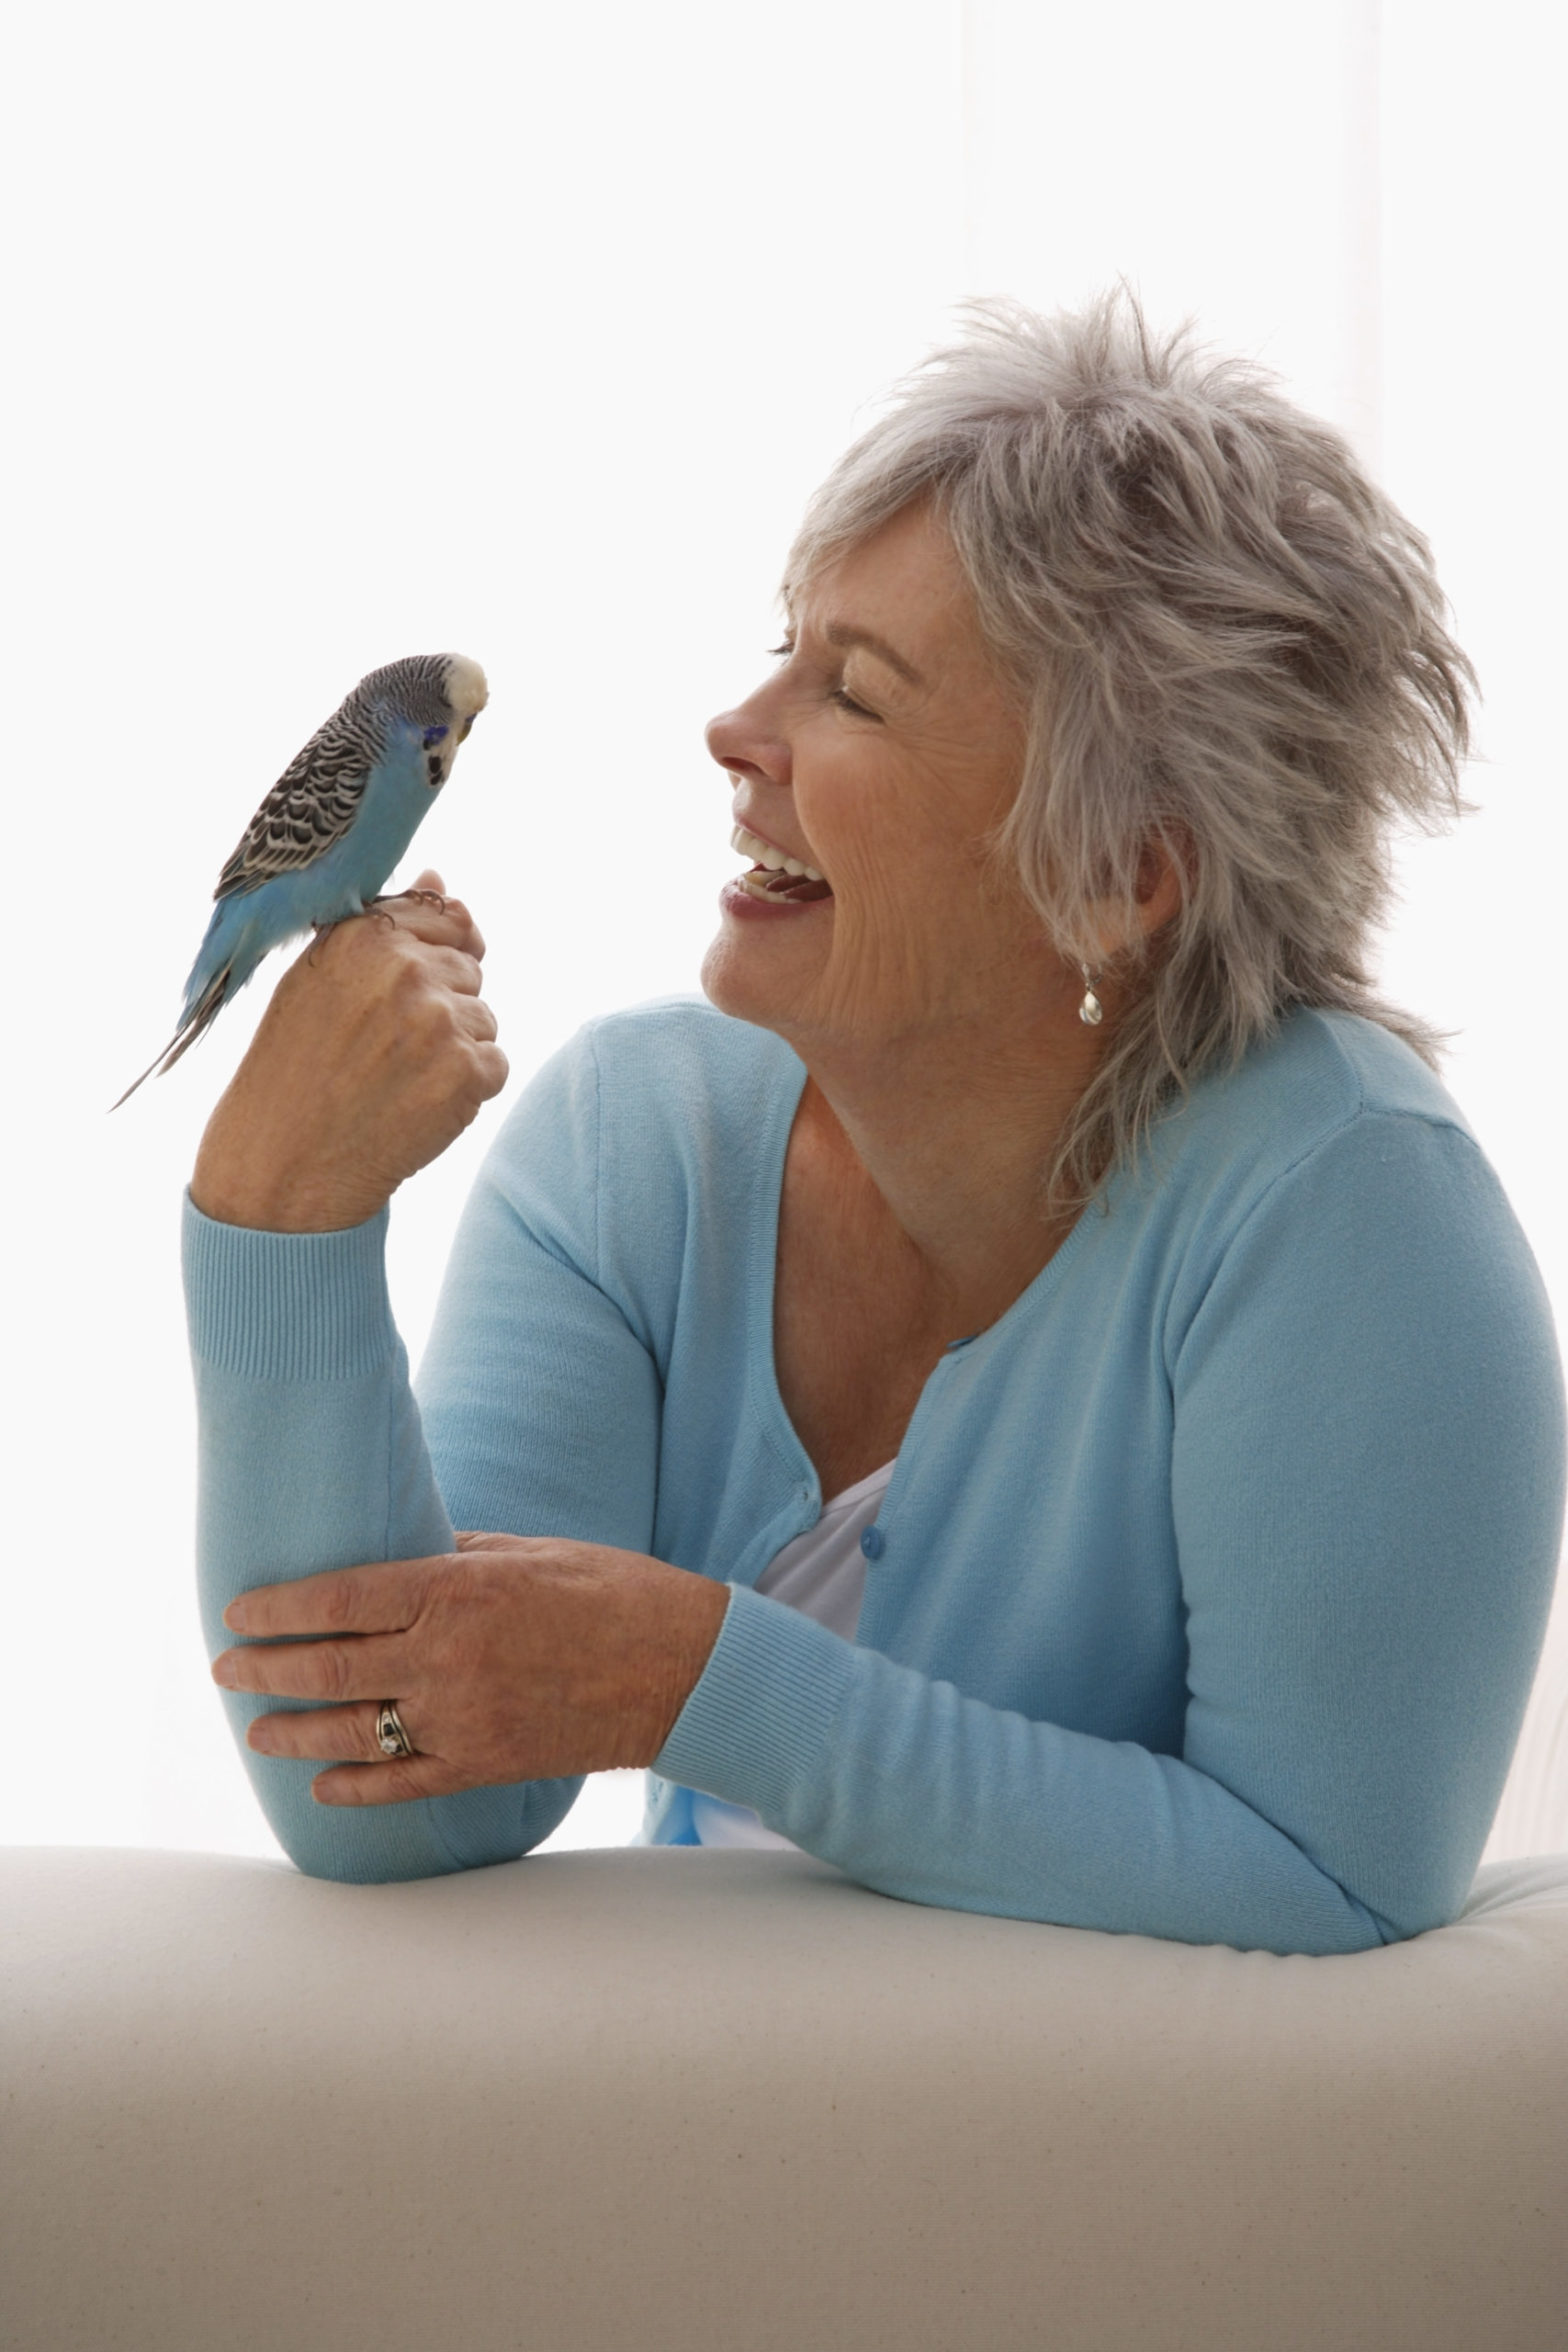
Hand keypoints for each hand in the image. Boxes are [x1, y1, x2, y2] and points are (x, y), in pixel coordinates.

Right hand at [190, 871, 507, 1231]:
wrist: (285, 1162)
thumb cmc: (296, 1069)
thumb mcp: (319, 980)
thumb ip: (382, 928)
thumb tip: (438, 879)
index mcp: (364, 938)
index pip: (447, 917)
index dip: (436, 956)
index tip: (403, 995)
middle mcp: (404, 970)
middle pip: (469, 971)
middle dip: (441, 1006)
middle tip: (385, 1050)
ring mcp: (440, 1020)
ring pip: (484, 1019)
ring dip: (455, 1049)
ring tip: (396, 1079)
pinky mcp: (468, 1072)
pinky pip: (495, 1064)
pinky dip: (468, 1089)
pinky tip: (417, 1105)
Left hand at [211, 1532, 730, 1803]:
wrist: (683, 1669)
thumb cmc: (613, 1592)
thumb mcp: (530, 1551)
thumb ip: (458, 1555)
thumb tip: (403, 1550)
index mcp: (457, 1589)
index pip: (338, 1599)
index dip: (277, 1607)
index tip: (238, 1611)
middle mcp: (448, 1656)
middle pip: (330, 1666)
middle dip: (266, 1669)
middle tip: (226, 1669)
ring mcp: (464, 1718)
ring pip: (353, 1732)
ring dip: (295, 1733)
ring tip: (258, 1730)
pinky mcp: (486, 1764)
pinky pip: (403, 1784)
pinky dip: (355, 1788)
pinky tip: (323, 1786)